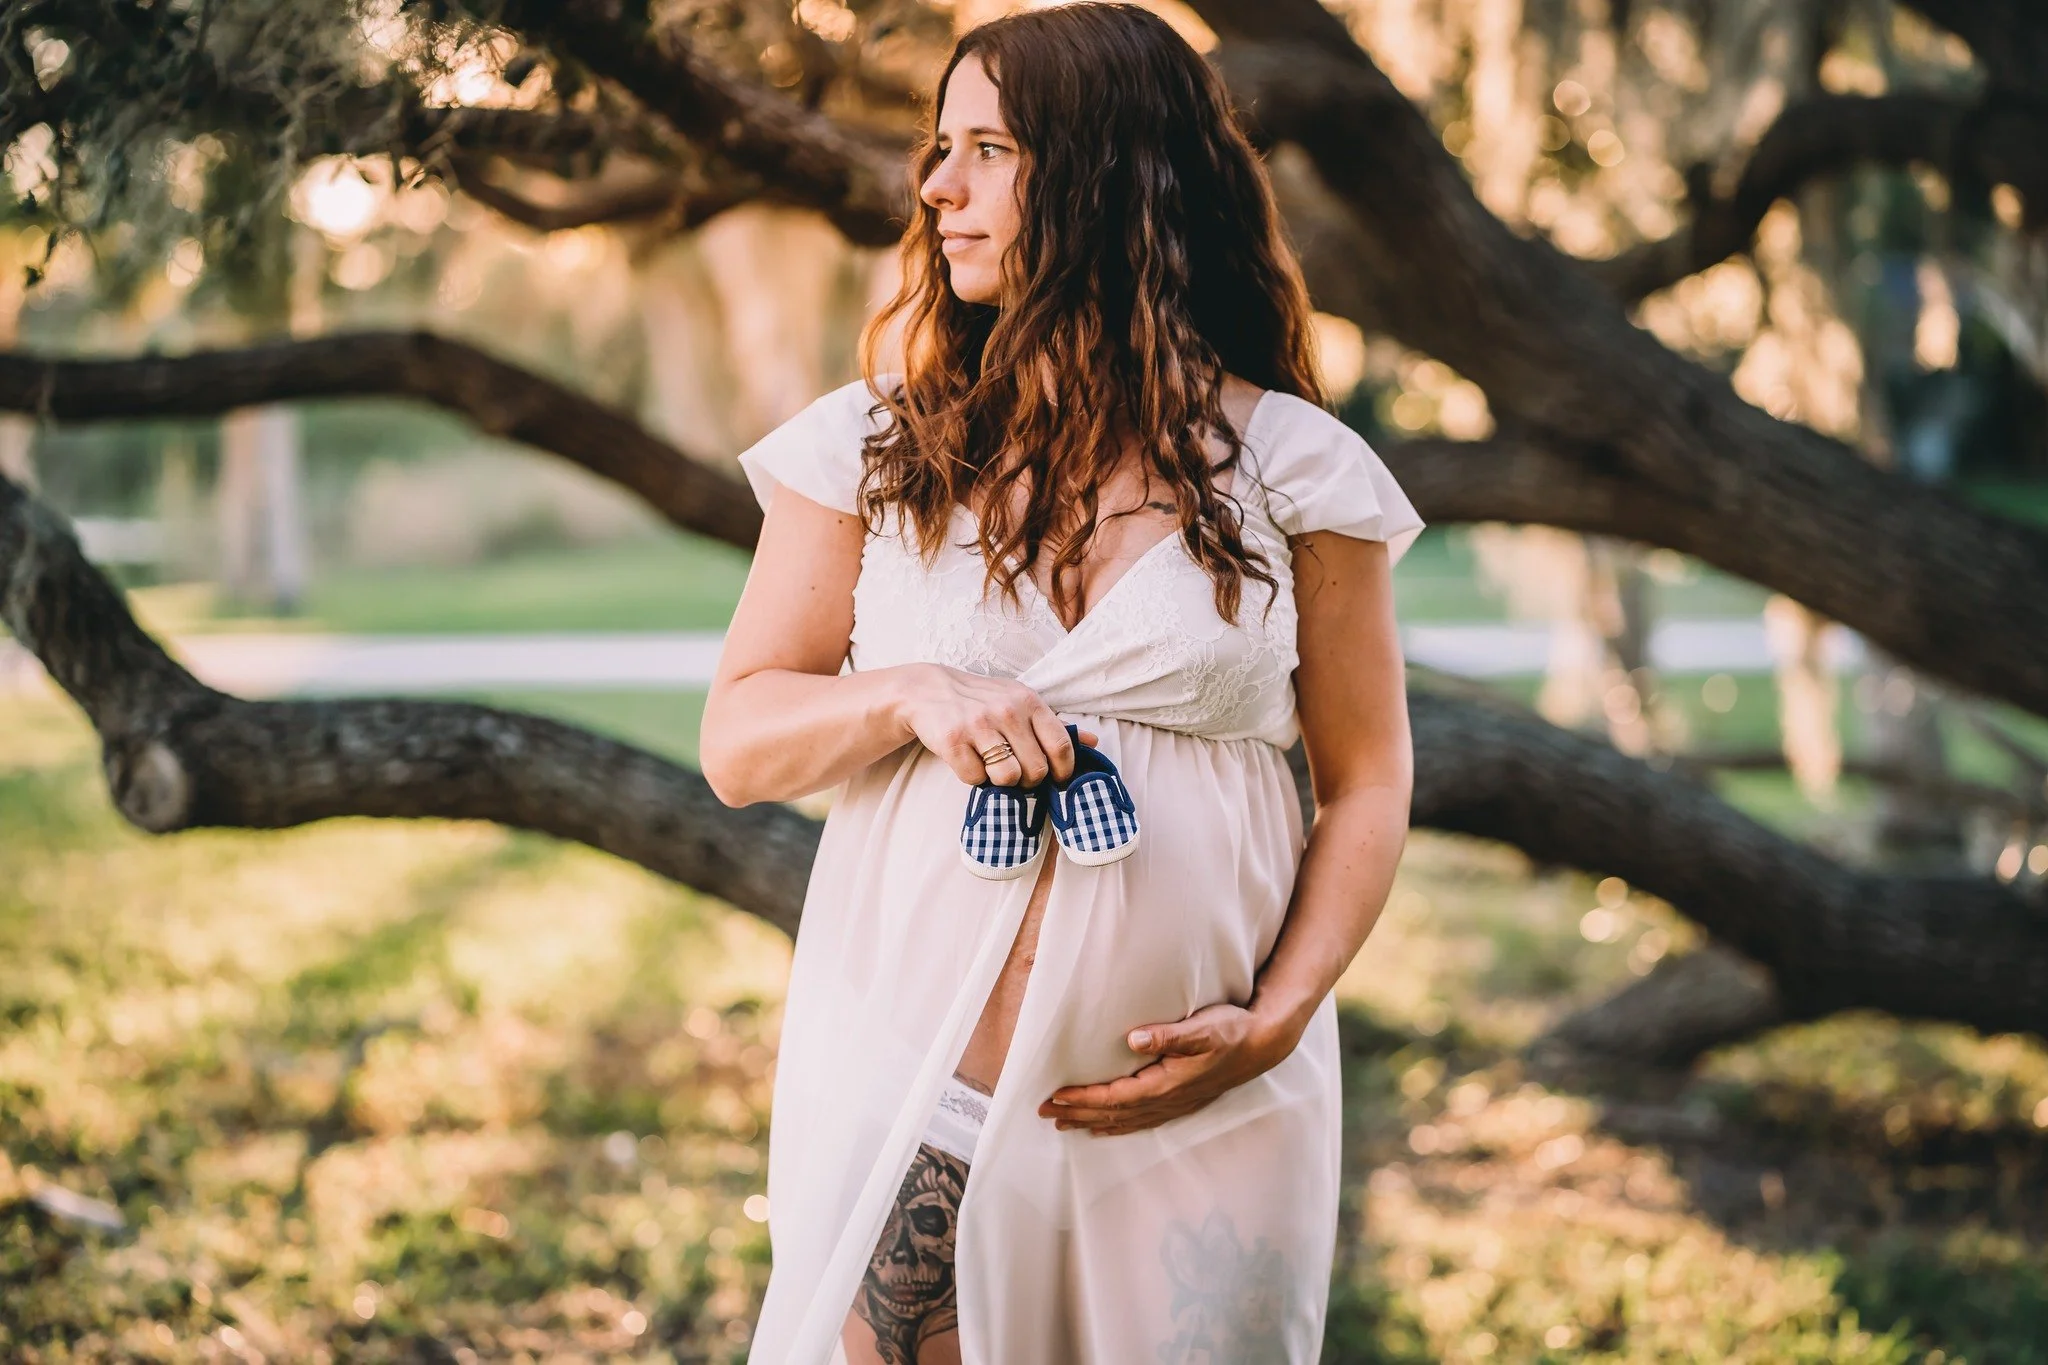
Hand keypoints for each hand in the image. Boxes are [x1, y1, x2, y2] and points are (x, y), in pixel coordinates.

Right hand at [891, 663, 1094, 786]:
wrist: (927, 691)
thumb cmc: (982, 700)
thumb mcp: (1020, 702)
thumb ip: (1055, 724)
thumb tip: (1092, 741)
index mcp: (1029, 702)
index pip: (1061, 746)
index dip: (1064, 771)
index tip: (1057, 779)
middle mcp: (1006, 711)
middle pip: (1036, 770)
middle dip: (1028, 780)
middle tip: (1015, 770)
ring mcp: (978, 725)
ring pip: (1007, 778)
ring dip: (999, 780)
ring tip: (990, 764)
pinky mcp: (952, 741)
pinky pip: (975, 779)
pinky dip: (972, 776)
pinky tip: (967, 759)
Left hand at [1036, 1002, 1301, 1136]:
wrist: (1264, 1044)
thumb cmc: (1232, 1030)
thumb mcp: (1203, 1028)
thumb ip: (1169, 1035)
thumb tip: (1134, 1039)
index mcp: (1168, 1084)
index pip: (1115, 1096)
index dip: (1083, 1098)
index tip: (1054, 1096)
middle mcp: (1168, 1100)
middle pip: (1114, 1113)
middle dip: (1078, 1113)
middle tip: (1043, 1112)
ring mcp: (1176, 1104)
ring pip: (1125, 1120)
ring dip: (1093, 1122)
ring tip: (1064, 1125)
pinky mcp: (1182, 1101)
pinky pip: (1141, 1121)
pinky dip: (1118, 1125)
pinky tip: (1105, 1126)